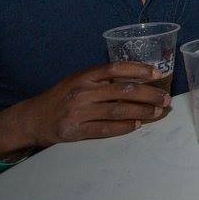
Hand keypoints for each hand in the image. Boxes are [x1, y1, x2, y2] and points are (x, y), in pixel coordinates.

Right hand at [13, 62, 168, 150]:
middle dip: (149, 94)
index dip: (138, 69)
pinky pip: (106, 129)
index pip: (115, 68)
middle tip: (165, 98)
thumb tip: (138, 78)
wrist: (32, 119)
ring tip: (158, 112)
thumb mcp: (78, 81)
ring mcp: (79, 112)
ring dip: (142, 111)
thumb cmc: (63, 97)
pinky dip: (125, 127)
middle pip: (123, 91)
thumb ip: (102, 79)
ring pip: (118, 111)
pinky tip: (138, 125)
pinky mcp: (75, 131)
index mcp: (84, 76)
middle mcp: (82, 92)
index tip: (157, 73)